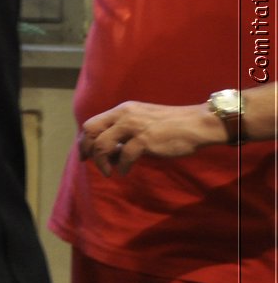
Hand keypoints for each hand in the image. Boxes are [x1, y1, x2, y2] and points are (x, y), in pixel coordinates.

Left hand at [78, 99, 224, 175]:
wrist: (197, 124)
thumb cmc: (171, 126)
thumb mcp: (142, 123)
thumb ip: (124, 134)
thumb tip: (109, 154)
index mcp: (122, 110)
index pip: (92, 123)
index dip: (85, 139)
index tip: (85, 153)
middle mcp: (124, 115)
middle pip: (91, 131)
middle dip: (87, 149)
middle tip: (89, 162)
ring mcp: (134, 126)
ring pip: (103, 144)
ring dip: (101, 161)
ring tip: (107, 172)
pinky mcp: (145, 140)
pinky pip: (124, 156)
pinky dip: (121, 167)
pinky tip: (125, 172)